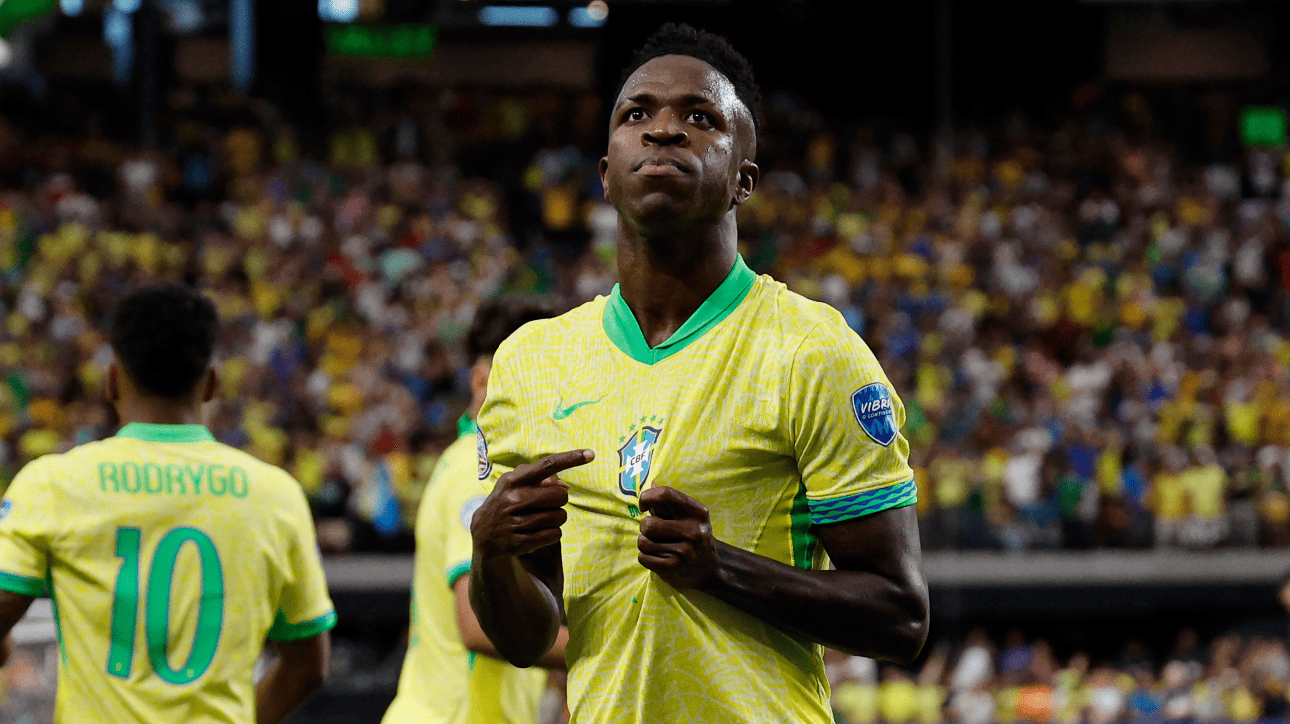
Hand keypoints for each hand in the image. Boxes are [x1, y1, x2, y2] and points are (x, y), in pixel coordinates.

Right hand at [472, 450, 593, 560]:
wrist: (484, 535)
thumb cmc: (507, 503)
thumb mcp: (515, 485)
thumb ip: (540, 479)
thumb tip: (564, 485)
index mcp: (513, 480)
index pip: (547, 465)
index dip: (571, 459)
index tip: (591, 454)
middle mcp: (512, 499)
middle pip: (560, 496)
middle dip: (560, 501)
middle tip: (548, 505)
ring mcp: (514, 522)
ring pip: (559, 517)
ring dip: (557, 519)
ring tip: (542, 519)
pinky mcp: (519, 542)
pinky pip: (554, 535)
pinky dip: (553, 534)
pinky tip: (541, 532)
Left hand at [637, 486, 718, 589]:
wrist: (710, 568)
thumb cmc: (693, 535)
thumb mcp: (688, 516)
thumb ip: (669, 501)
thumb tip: (652, 484)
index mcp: (697, 512)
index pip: (665, 495)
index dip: (647, 498)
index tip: (644, 506)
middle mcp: (693, 531)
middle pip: (648, 524)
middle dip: (644, 526)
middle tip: (652, 530)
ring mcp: (684, 551)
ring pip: (643, 542)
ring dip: (645, 542)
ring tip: (657, 544)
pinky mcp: (673, 568)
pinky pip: (643, 557)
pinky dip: (645, 556)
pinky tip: (658, 556)